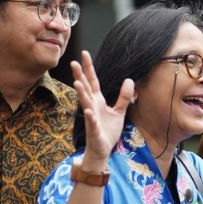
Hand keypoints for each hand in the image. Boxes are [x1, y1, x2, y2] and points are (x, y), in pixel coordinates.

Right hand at [71, 50, 133, 165]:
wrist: (103, 149)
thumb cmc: (108, 130)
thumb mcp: (119, 112)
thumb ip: (124, 97)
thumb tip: (129, 80)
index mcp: (98, 101)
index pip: (93, 81)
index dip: (89, 68)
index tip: (84, 54)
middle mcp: (92, 106)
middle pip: (86, 88)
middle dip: (80, 76)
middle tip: (74, 62)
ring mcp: (91, 118)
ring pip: (85, 103)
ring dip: (81, 93)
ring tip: (77, 83)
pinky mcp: (94, 130)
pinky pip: (92, 122)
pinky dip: (90, 117)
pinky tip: (88, 111)